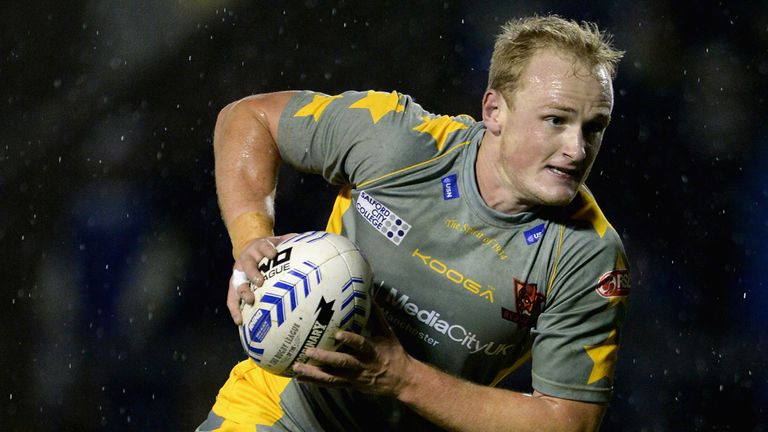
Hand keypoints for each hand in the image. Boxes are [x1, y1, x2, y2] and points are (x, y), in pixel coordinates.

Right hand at [227, 233, 296, 324]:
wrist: (250, 249)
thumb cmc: (269, 249)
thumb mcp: (279, 242)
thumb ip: (292, 242)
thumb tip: (308, 242)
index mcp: (258, 247)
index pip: (263, 246)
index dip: (267, 250)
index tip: (273, 254)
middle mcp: (246, 259)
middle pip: (248, 265)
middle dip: (253, 273)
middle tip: (260, 281)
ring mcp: (239, 273)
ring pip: (237, 282)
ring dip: (243, 292)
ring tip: (250, 301)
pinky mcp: (234, 285)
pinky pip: (232, 299)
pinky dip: (235, 310)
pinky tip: (240, 321)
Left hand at [292, 304, 414, 396]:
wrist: (402, 381)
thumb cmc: (395, 354)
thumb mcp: (389, 334)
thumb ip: (377, 316)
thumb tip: (370, 296)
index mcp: (372, 351)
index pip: (361, 345)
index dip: (350, 340)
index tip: (337, 334)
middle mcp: (362, 365)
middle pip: (342, 363)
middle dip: (325, 358)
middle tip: (309, 351)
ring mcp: (355, 377)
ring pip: (332, 377)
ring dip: (314, 373)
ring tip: (297, 368)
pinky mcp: (350, 385)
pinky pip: (330, 385)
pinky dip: (315, 382)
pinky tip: (300, 378)